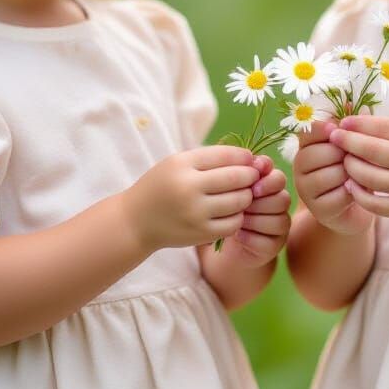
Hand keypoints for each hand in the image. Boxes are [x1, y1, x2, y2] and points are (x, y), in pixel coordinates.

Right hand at [128, 146, 258, 251]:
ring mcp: (195, 213)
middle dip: (250, 176)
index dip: (244, 156)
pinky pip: (233, 223)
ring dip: (246, 196)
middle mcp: (188, 188)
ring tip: (242, 194)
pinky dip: (238, 216)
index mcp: (181, 165)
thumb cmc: (162, 186)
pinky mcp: (200, 233)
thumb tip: (248, 159)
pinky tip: (231, 212)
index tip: (250, 159)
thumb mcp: (177, 164)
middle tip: (253, 177)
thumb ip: (209, 159)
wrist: (136, 221)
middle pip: (236, 178)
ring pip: (239, 201)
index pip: (225, 155)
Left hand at [216, 164, 291, 266]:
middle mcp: (280, 205)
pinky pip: (268, 241)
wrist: (223, 242)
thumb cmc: (226, 209)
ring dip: (254, 220)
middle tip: (241, 206)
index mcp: (271, 186)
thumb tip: (254, 162)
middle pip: (282, 199)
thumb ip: (241, 174)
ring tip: (237, 221)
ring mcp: (280, 227)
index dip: (267, 181)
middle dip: (259, 203)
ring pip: (278, 220)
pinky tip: (238, 235)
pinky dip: (250, 238)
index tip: (251, 186)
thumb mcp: (230, 190)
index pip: (279, 178)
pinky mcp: (275, 247)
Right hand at [294, 120, 373, 235]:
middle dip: (345, 155)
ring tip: (358, 174)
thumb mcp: (355, 144)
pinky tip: (357, 191)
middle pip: (322, 152)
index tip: (340, 132)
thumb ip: (354, 125)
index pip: (309, 130)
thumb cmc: (355, 167)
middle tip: (355, 158)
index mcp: (306, 144)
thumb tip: (356, 104)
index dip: (328, 129)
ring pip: (331, 174)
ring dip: (352, 174)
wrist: (357, 205)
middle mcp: (300, 165)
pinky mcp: (318, 209)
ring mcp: (306, 188)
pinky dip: (354, 192)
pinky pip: (339, 195)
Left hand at [330, 115, 388, 229]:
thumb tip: (362, 123)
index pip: (386, 128)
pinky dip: (359, 193)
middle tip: (333, 138)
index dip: (360, 124)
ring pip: (370, 177)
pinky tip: (351, 184)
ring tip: (344, 161)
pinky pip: (375, 203)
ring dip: (351, 167)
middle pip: (373, 151)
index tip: (343, 122)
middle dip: (348, 143)